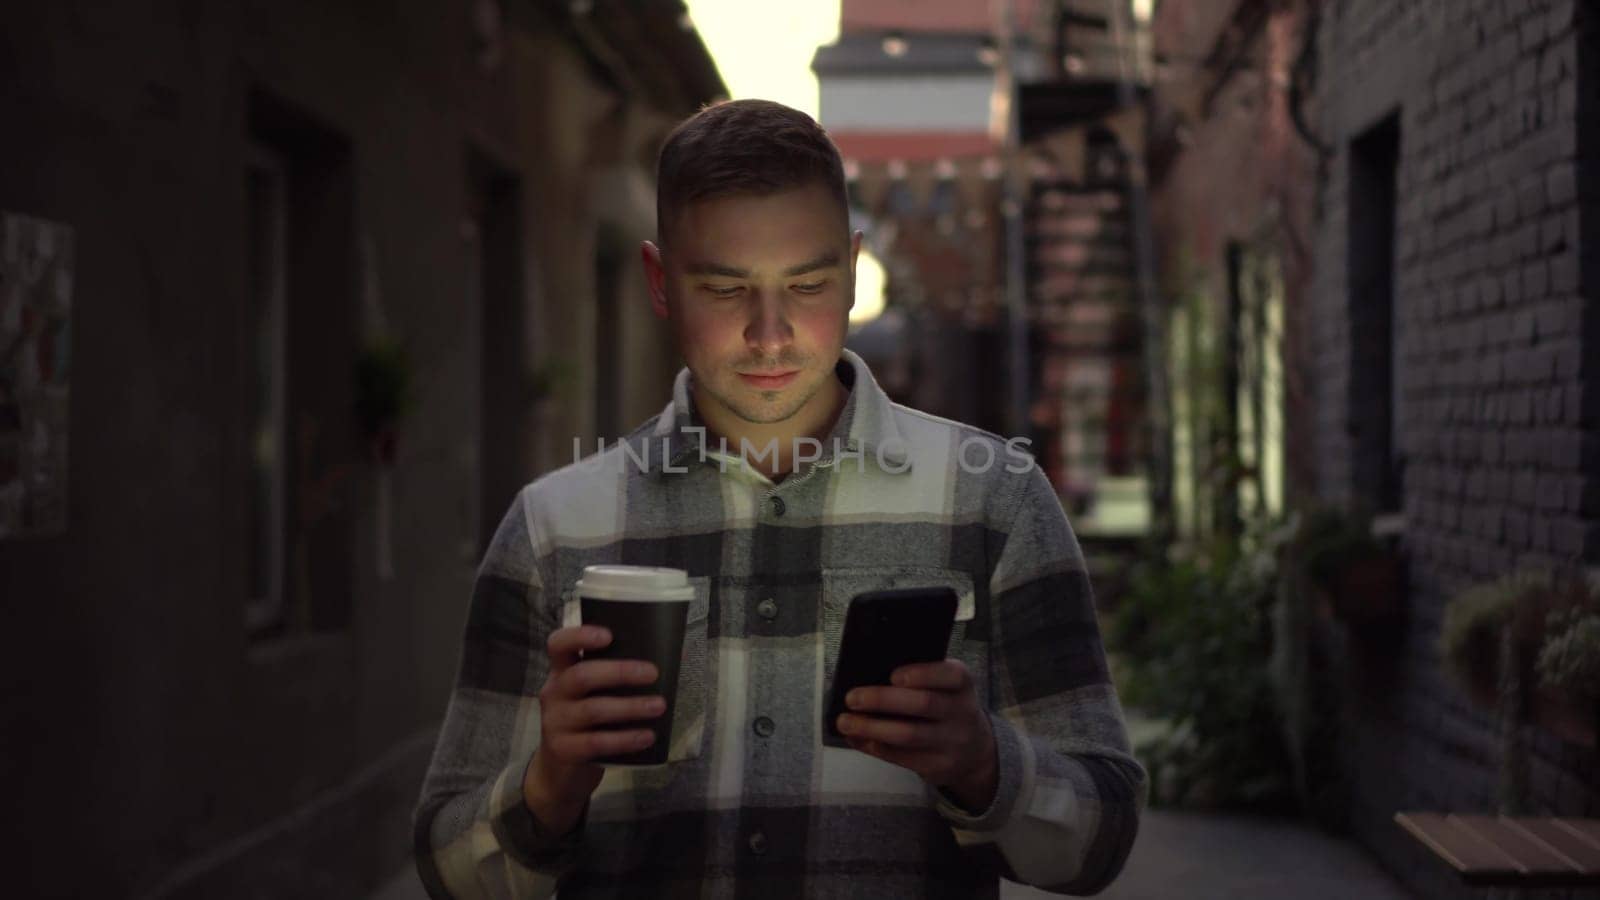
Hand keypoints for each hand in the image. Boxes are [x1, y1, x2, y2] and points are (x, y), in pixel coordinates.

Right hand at [521, 625, 664, 833]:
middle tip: (653, 673)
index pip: (558, 644)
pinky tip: (647, 736)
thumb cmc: (587, 722)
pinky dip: (625, 739)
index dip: (579, 636)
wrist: (560, 771)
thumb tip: (675, 655)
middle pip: (582, 676)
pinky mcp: (563, 749)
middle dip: (619, 672)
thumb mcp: (592, 696)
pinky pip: (596, 742)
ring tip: (659, 706)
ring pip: (593, 709)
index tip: (609, 635)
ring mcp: (555, 722)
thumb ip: (617, 678)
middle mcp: (554, 693)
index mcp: (562, 672)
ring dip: (630, 707)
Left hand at [834, 659, 998, 812]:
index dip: (923, 674)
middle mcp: (962, 712)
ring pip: (908, 735)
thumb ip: (919, 678)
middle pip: (923, 704)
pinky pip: (901, 757)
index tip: (893, 675)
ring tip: (845, 722)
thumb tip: (866, 676)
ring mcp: (952, 742)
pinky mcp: (938, 766)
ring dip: (871, 728)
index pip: (951, 675)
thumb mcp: (945, 687)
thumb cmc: (946, 706)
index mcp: (962, 684)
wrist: (975, 750)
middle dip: (883, 700)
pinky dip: (875, 747)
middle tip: (852, 698)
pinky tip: (857, 738)